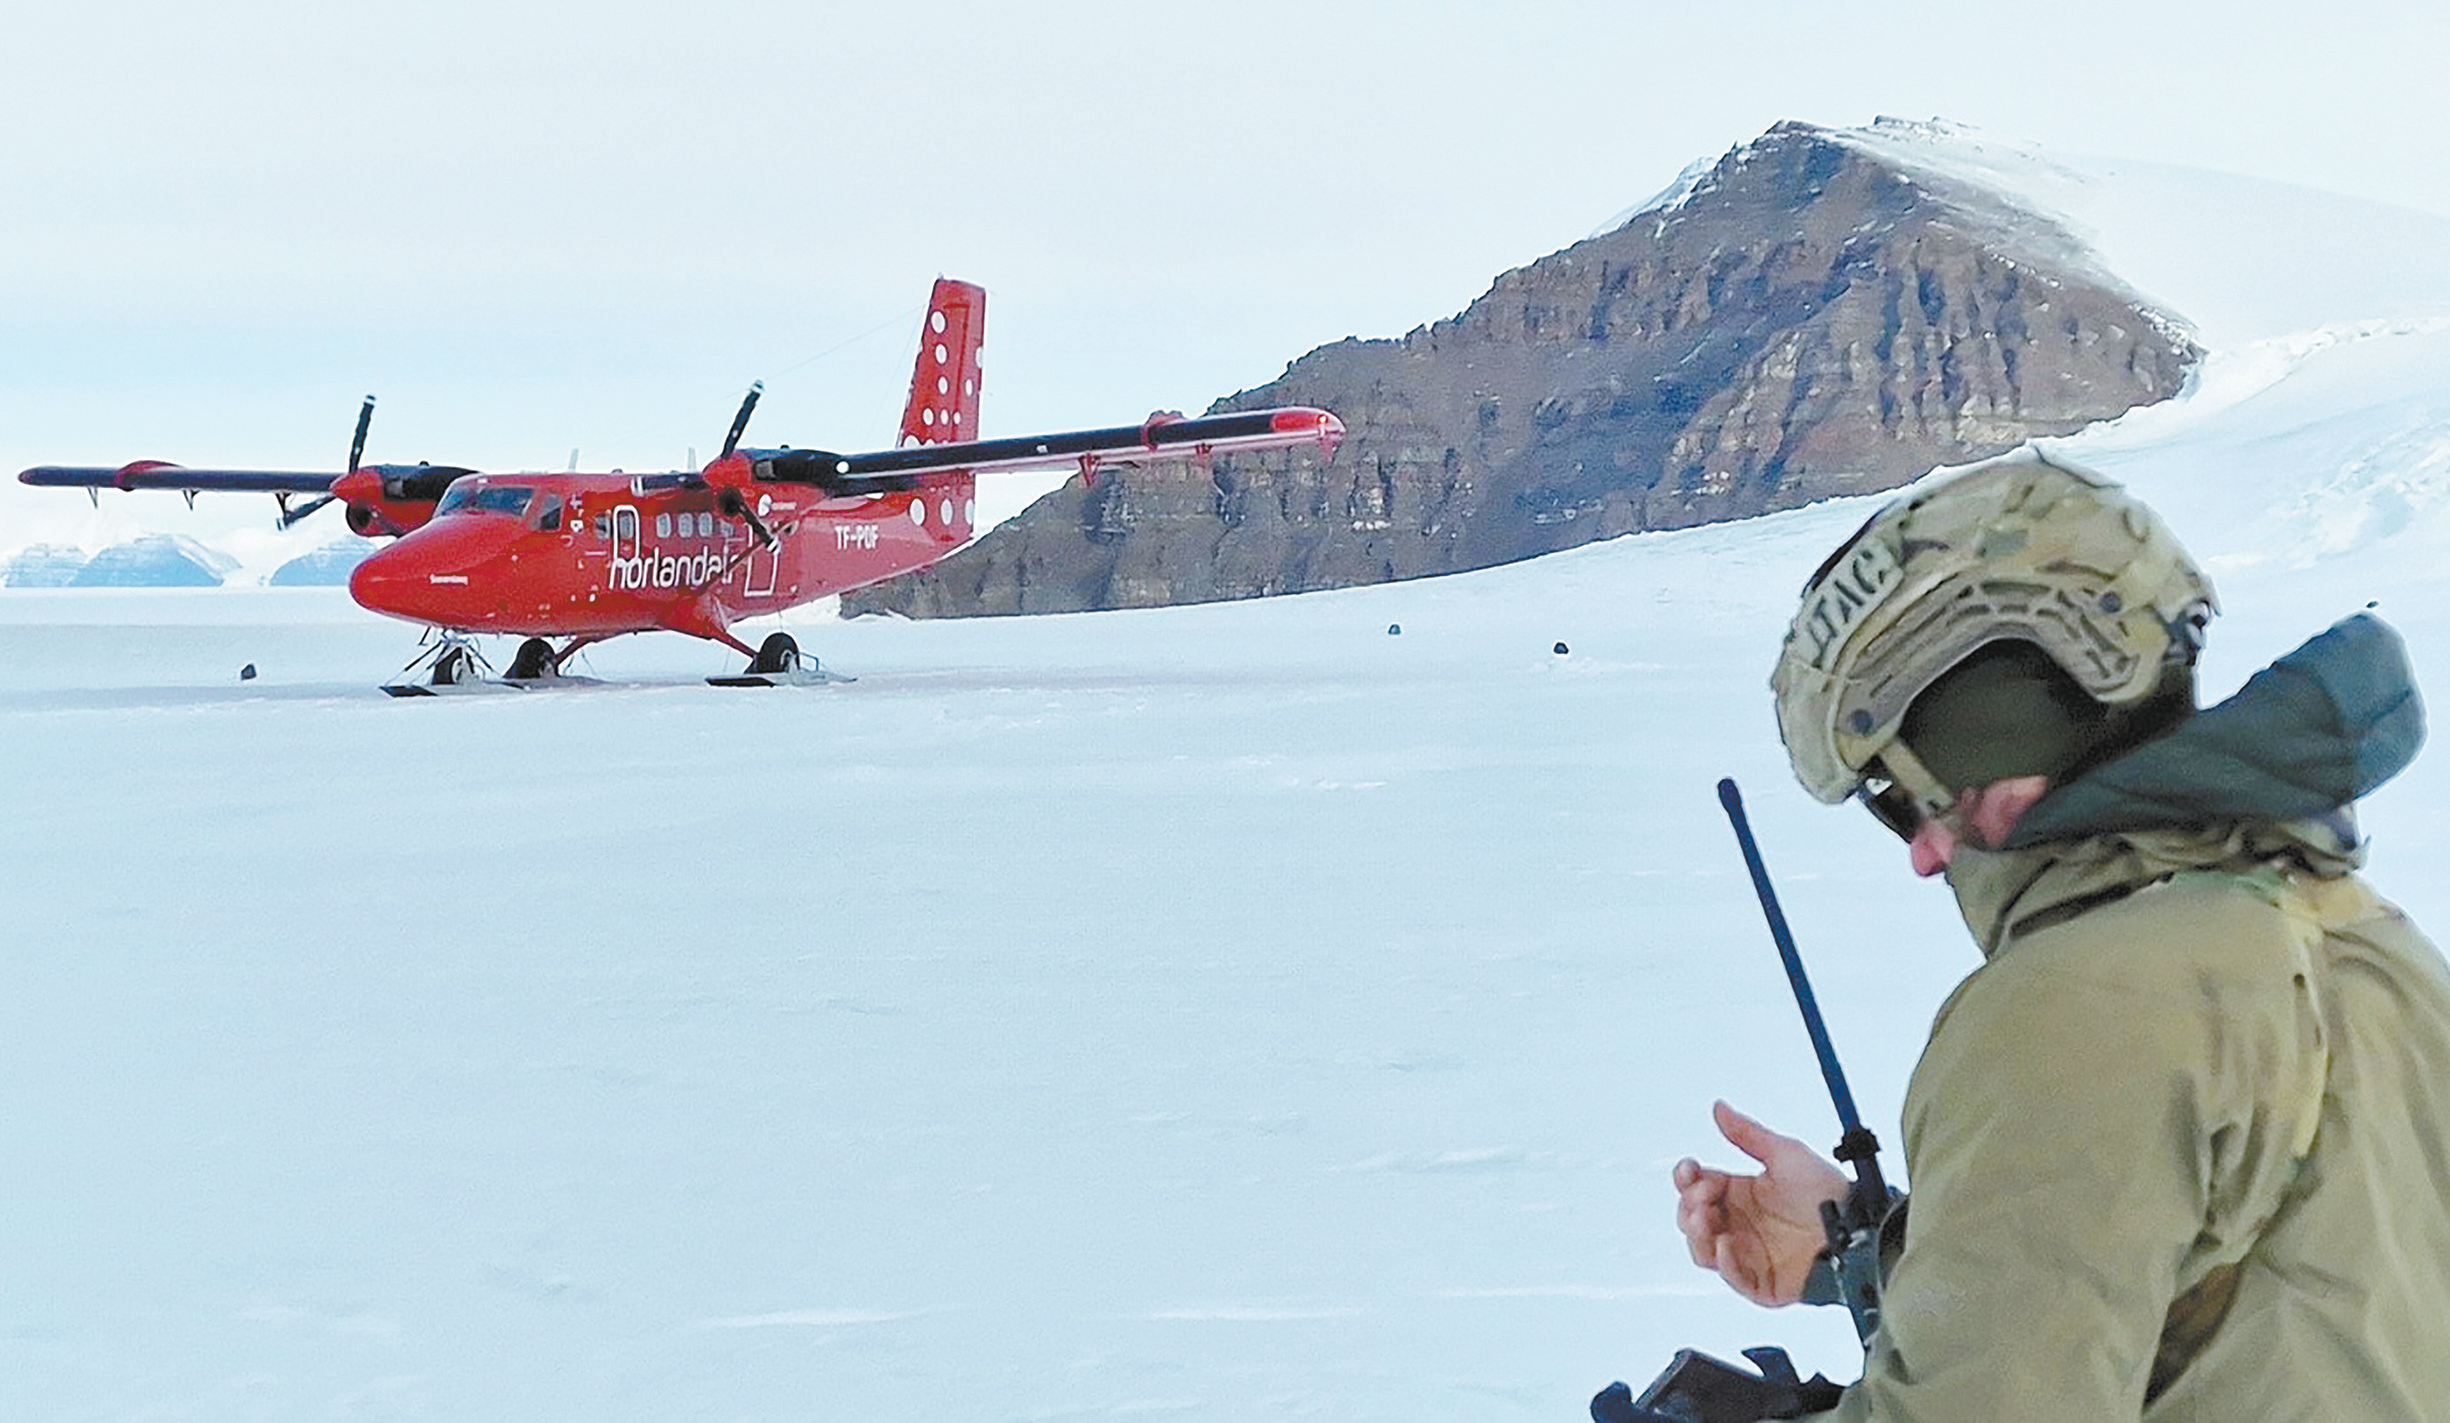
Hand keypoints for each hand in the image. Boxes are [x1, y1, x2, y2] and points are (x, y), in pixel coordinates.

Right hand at [1672, 1100, 1849, 1306]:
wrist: (1857, 1228)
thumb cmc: (1828, 1193)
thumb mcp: (1785, 1154)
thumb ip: (1748, 1134)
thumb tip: (1721, 1109)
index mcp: (1742, 1194)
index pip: (1698, 1188)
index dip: (1688, 1179)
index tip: (1690, 1170)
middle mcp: (1741, 1225)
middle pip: (1693, 1221)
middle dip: (1689, 1207)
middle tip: (1702, 1198)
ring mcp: (1749, 1255)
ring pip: (1704, 1251)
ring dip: (1697, 1235)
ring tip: (1706, 1220)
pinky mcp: (1762, 1283)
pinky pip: (1733, 1278)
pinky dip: (1724, 1263)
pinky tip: (1726, 1244)